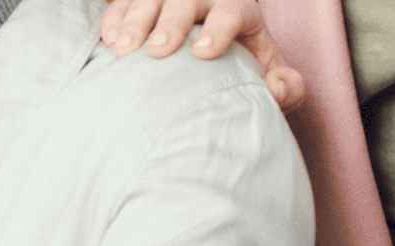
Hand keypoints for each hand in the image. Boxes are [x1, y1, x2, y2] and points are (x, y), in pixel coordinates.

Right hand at [102, 0, 306, 107]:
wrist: (209, 38)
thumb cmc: (235, 59)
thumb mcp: (264, 69)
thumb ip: (285, 85)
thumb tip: (280, 87)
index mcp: (237, 9)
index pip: (232, 11)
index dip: (219, 29)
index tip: (203, 54)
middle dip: (171, 23)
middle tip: (156, 51)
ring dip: (134, 21)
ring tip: (123, 49)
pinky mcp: (136, 1)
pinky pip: (120, 3)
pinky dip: (112, 20)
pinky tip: (109, 41)